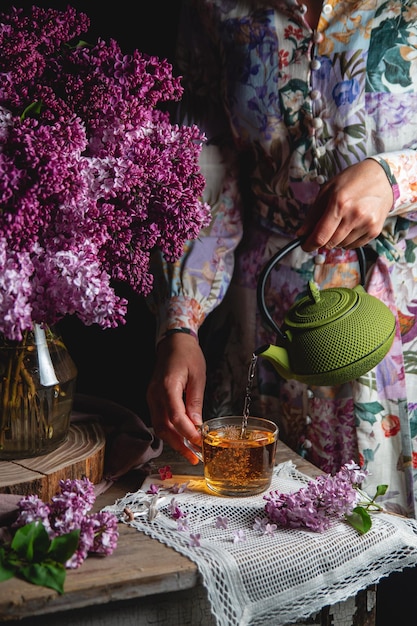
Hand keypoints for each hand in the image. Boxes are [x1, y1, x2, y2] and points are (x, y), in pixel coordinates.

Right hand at [146, 332, 205, 464]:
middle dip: (179, 444)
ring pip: (159, 426)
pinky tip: (182, 438)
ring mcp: (151, 397)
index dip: (187, 433)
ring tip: (189, 452)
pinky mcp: (153, 399)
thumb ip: (195, 402)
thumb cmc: (188, 355)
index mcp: (167, 386)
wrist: (173, 342)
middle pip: (163, 426)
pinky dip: (170, 432)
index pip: (175, 416)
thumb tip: (197, 426)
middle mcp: (155, 394)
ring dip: (174, 441)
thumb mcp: (198, 377)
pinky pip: (159, 420)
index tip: (200, 443)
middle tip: (194, 457)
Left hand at [297, 159, 393, 251]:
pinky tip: (349, 227)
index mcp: (339, 203)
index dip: (309, 245)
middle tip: (320, 233)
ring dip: (335, 240)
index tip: (304, 245)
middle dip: (321, 242)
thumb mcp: (327, 191)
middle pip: (330, 243)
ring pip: (341, 245)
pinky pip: (354, 246)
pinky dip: (347, 241)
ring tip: (339, 224)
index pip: (320, 236)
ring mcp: (366, 224)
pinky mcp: (375, 230)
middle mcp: (354, 215)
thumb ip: (313, 214)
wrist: (383, 177)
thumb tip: (301, 234)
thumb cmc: (352, 181)